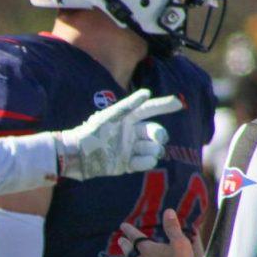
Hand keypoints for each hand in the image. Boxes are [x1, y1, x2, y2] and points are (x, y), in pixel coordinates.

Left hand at [55, 89, 181, 179]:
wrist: (77, 155)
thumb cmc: (91, 132)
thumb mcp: (109, 117)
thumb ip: (128, 106)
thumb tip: (147, 92)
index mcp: (127, 119)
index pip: (149, 110)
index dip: (164, 106)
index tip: (179, 103)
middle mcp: (131, 133)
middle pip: (155, 131)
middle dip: (160, 134)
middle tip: (158, 137)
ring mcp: (130, 149)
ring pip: (153, 148)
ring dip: (153, 149)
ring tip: (141, 150)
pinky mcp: (127, 164)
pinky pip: (145, 163)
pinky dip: (144, 162)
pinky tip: (133, 161)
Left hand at [119, 209, 197, 256]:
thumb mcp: (180, 243)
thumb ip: (173, 228)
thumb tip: (168, 211)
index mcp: (148, 250)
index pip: (135, 237)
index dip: (129, 230)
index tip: (123, 225)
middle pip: (130, 251)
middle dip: (125, 245)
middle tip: (120, 240)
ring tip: (130, 256)